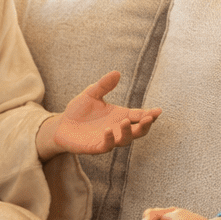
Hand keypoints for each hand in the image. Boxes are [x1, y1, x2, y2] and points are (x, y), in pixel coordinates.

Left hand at [36, 71, 161, 160]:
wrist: (61, 124)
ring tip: (125, 121)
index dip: (149, 115)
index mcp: (119, 115)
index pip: (138, 116)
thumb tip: (117, 72)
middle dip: (144, 126)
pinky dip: (109, 139)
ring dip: (128, 132)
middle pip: (138, 131)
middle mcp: (117, 129)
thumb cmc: (79, 110)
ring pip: (124, 141)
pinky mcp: (95, 147)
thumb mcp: (91, 94)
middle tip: (148, 118)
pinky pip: (106, 146)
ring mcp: (108, 139)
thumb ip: (103, 85)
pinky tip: (108, 130)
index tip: (158, 111)